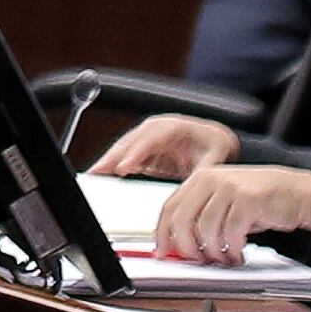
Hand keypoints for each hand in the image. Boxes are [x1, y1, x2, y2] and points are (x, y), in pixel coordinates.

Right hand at [96, 112, 238, 181]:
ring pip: (124, 147)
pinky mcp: (144, 147)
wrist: (215, 139)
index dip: (136, 153)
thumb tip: (194, 184)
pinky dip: (113, 164)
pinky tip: (103, 173)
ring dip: (109, 160)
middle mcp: (156, 128)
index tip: (125, 167)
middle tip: (98, 171)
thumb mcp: (214, 158)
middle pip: (130, 141)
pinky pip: (126, 155)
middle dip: (113, 156)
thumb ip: (202, 170)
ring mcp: (148, 136)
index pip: (150, 139)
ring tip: (94, 174)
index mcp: (173, 127)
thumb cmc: (214, 144)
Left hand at [152, 164, 310, 261]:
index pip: (169, 208)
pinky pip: (230, 234)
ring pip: (206, 230)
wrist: (296, 192)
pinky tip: (237, 253)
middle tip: (197, 260)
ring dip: (213, 252)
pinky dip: (232, 250)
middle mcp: (211, 179)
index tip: (162, 252)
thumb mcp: (223, 201)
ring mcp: (230, 188)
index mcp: (200, 178)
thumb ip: (200, 216)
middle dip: (186, 247)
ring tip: (223, 258)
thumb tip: (177, 243)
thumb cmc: (260, 200)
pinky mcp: (248, 200)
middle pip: (182, 220)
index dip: (162, 234)